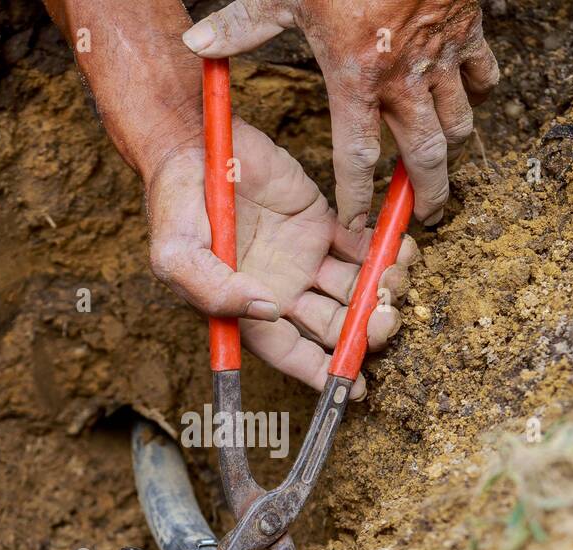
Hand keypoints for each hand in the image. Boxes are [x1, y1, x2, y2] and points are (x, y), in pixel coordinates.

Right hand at [145, 118, 416, 395]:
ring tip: (397, 277)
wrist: (189, 141)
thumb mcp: (176, 254)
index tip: (355, 386)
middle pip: (334, 326)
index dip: (324, 373)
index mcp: (247, 309)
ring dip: (382, 290)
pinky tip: (399, 248)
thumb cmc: (174, 203)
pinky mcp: (321, 222)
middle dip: (365, 330)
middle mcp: (281, 291)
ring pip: (355, 289)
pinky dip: (385, 250)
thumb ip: (214, 290)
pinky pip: (361, 245)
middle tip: (386, 318)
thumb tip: (267, 311)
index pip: (292, 353)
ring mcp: (304, 258)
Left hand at [182, 0, 498, 228]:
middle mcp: (403, 77)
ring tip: (442, 160)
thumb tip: (197, 41)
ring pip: (457, 119)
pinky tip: (470, 96)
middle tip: (428, 216)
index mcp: (356, 77)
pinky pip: (482, 72)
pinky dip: (478, 89)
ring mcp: (442, 54)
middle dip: (429, 191)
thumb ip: (243, 22)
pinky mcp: (467, 29)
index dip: (357, 195)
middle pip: (424, 154)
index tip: (356, 222)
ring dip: (450, 143)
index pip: (357, 155)